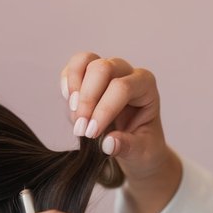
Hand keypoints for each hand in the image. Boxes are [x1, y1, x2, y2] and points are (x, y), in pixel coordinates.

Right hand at [61, 52, 181, 212]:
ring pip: (85, 60)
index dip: (103, 110)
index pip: (121, 88)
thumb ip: (128, 147)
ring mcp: (107, 70)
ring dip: (74, 87)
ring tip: (75, 114)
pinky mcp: (90, 75)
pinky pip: (74, 68)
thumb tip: (108, 143)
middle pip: (102, 68)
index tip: (92, 134)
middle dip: (87, 99)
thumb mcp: (142, 151)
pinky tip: (71, 105)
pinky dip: (67, 84)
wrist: (136, 145)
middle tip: (81, 129)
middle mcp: (127, 72)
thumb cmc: (143, 145)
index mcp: (145, 86)